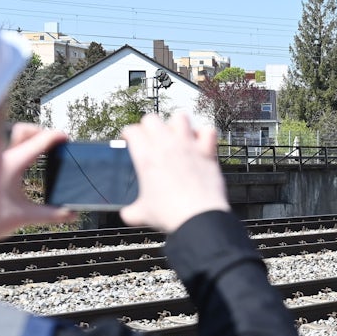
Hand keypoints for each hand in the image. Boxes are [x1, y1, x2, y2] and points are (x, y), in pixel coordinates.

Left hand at [0, 123, 75, 239]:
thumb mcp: (23, 217)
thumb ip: (51, 214)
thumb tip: (71, 214)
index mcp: (14, 163)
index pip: (39, 141)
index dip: (56, 137)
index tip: (66, 138)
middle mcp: (2, 158)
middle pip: (23, 131)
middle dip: (39, 132)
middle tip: (52, 143)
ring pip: (10, 138)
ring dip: (26, 140)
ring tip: (39, 151)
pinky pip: (3, 150)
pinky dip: (16, 150)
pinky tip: (21, 164)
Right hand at [119, 114, 229, 231]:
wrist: (198, 218)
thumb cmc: (170, 214)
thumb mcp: (142, 214)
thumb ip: (132, 211)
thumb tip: (128, 214)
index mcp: (146, 157)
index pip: (131, 131)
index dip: (128, 134)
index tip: (130, 140)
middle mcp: (166, 146)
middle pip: (152, 119)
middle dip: (149, 126)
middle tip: (151, 138)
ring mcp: (188, 146)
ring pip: (180, 117)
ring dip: (177, 125)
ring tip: (176, 137)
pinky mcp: (207, 152)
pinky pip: (208, 131)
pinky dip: (204, 134)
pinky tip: (200, 143)